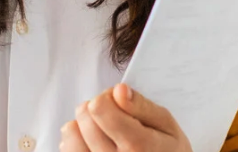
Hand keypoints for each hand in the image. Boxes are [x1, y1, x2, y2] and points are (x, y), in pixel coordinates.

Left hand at [59, 84, 191, 150]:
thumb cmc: (167, 150)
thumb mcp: (167, 125)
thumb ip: (142, 106)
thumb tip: (118, 91)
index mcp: (138, 147)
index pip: (100, 108)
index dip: (107, 96)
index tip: (118, 101)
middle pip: (84, 117)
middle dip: (96, 108)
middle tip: (113, 115)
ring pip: (71, 134)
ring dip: (82, 124)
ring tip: (100, 127)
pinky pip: (69, 151)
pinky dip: (75, 141)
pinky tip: (90, 141)